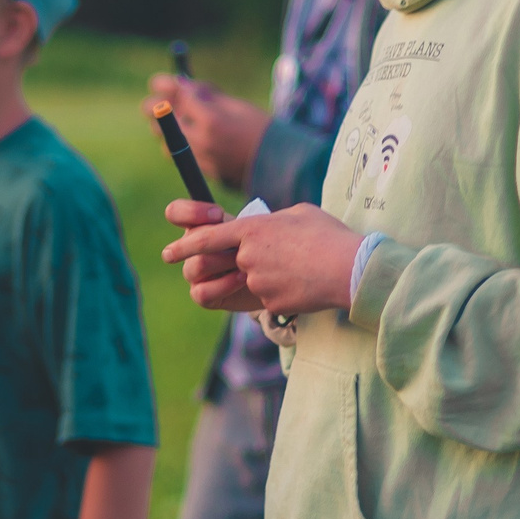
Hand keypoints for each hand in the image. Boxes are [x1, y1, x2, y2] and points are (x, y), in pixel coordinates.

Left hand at [145, 76, 269, 190]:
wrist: (280, 164)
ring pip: (168, 143)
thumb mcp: (236, 105)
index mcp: (211, 119)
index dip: (166, 86)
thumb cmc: (261, 129)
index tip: (160, 82)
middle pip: (164, 121)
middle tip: (153, 102)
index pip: (179, 97)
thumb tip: (183, 84)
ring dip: (168, 130)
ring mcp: (200, 160)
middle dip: (155, 108)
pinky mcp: (202, 173)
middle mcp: (202, 141)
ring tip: (174, 121)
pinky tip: (188, 138)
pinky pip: (182, 158)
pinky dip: (180, 146)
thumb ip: (207, 96)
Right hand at [158, 198, 251, 310]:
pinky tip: (244, 278)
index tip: (218, 215)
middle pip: (187, 242)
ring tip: (246, 261)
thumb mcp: (252, 227)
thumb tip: (225, 217)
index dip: (190, 212)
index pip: (175, 213)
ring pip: (195, 266)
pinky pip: (203, 291)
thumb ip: (237, 221)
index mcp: (197, 226)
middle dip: (216, 241)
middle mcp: (190, 249)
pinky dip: (225, 284)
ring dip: (223, 262)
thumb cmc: (260, 245)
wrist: (271, 275)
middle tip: (238, 242)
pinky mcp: (203, 295)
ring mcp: (194, 273)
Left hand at [163, 202, 365, 317]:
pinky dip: (283, 294)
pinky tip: (305, 285)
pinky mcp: (269, 303)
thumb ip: (272, 223)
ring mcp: (256, 282)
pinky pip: (268, 299)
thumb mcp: (298, 215)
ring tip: (296, 271)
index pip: (205, 238)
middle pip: (225, 266)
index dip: (183, 246)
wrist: (351, 269)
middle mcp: (247, 256)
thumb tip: (265, 230)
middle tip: (259, 265)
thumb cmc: (329, 235)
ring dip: (264, 280)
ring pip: (248, 284)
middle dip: (231, 268)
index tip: (168, 254)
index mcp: (251, 229)